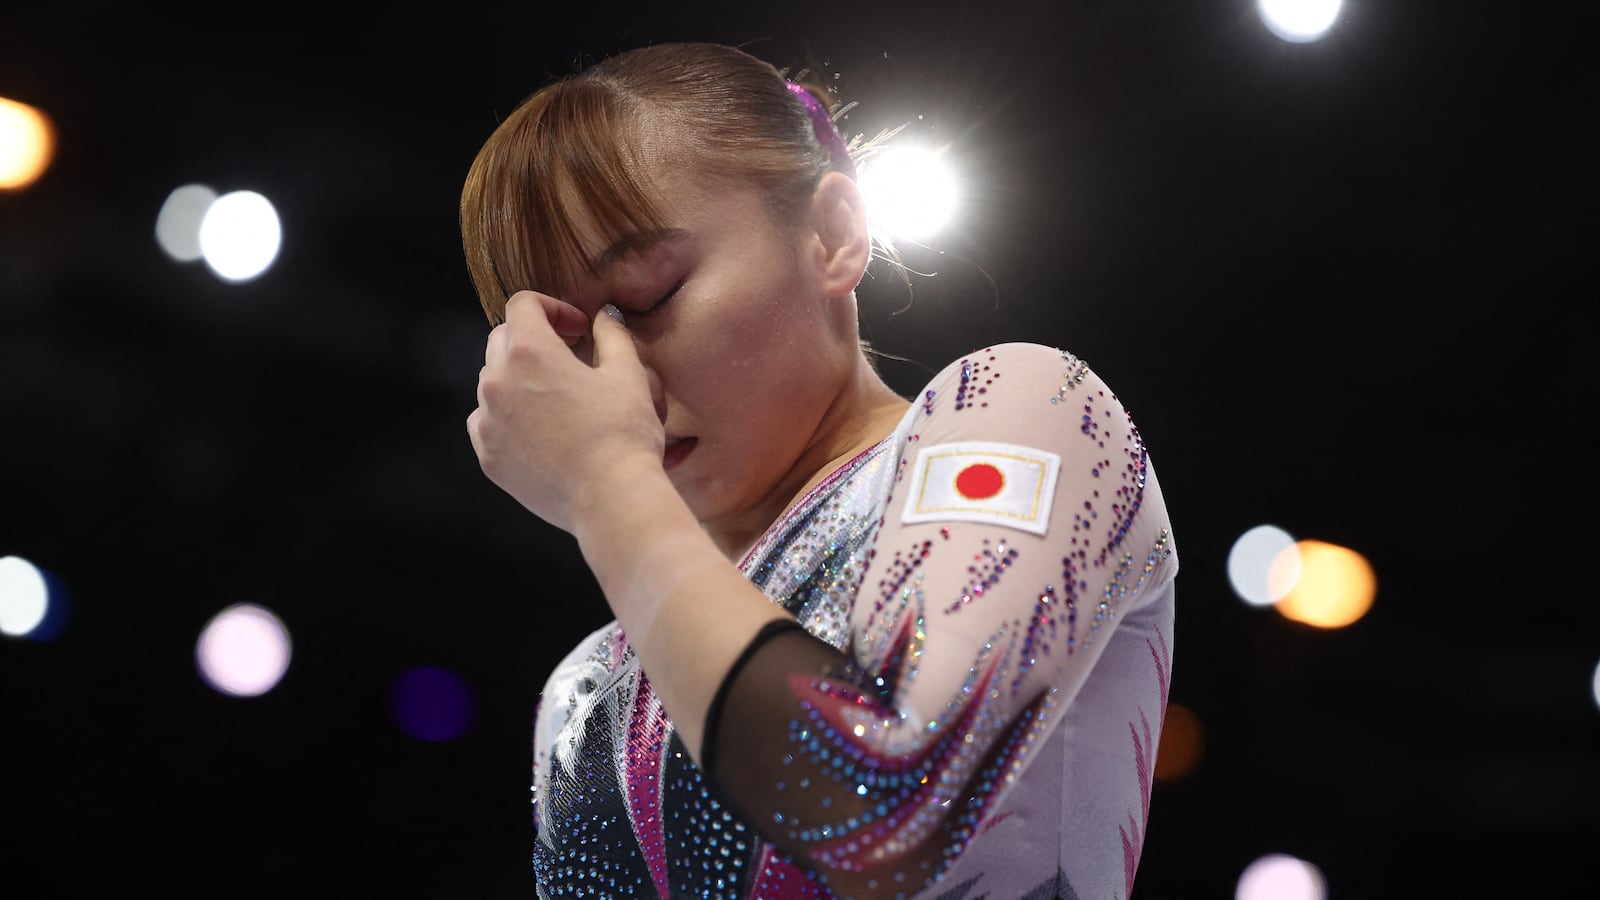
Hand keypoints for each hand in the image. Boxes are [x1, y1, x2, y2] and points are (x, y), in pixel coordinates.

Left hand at [467, 290, 664, 533]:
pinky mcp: (489, 458)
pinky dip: (507, 417)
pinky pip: (487, 424)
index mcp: (530, 352)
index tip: (579, 330)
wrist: (610, 498)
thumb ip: (612, 335)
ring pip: (491, 383)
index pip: (524, 305)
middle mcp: (497, 382)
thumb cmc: (623, 433)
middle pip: (502, 340)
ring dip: (518, 378)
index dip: (554, 309)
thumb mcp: (627, 374)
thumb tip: (605, 317)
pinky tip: (539, 430)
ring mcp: (488, 423)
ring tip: (555, 396)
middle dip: (534, 339)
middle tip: (568, 356)